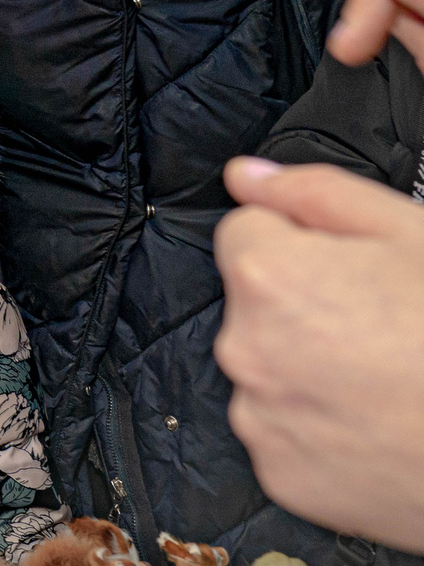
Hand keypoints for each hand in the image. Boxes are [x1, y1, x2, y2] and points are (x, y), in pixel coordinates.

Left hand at [214, 156, 423, 548]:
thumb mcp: (409, 233)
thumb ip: (314, 192)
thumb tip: (246, 176)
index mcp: (268, 277)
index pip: (248, 232)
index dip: (304, 244)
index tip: (353, 270)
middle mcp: (245, 348)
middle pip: (256, 306)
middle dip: (306, 306)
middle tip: (384, 328)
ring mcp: (261, 420)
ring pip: (271, 370)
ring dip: (310, 369)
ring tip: (387, 380)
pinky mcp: (282, 477)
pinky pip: (286, 433)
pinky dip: (321, 429)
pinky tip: (378, 423)